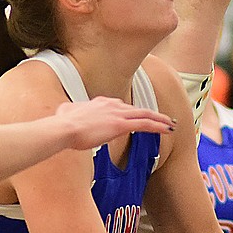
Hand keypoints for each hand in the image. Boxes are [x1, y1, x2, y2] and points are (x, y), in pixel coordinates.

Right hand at [55, 96, 173, 150]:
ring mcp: (117, 114)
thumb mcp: (65, 111)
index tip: (137, 117)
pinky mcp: (121, 124)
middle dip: (151, 114)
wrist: (64, 128)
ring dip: (159, 119)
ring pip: (144, 115)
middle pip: (136, 109)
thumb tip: (64, 111)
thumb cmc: (62, 123)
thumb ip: (70, 110)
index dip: (131, 113)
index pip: (120, 107)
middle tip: (163, 119)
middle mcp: (111, 105)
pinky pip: (144, 124)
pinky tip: (167, 130)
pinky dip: (158, 126)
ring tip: (170, 125)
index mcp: (100, 102)